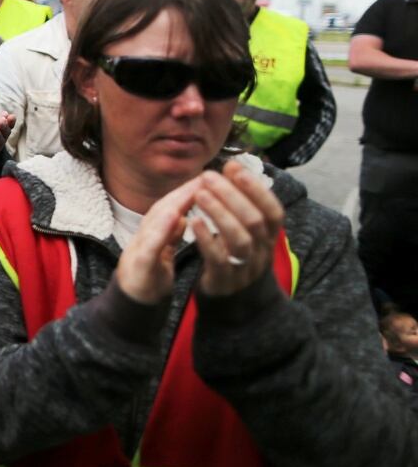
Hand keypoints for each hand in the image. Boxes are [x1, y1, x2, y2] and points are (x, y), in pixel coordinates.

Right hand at [114, 177, 200, 303]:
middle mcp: (144, 234)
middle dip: (185, 190)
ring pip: (156, 220)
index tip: (211, 177)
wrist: (132, 302)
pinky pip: (151, 243)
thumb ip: (170, 234)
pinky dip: (162, 229)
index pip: (172, 205)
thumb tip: (182, 215)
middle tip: (206, 176)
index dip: (190, 190)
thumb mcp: (162, 251)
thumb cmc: (148, 275)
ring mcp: (139, 247)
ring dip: (174, 203)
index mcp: (153, 232)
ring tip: (193, 189)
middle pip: (164, 206)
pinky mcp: (139, 263)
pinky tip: (175, 218)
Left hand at [191, 161, 283, 296]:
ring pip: (240, 239)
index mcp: (269, 237)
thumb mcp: (246, 229)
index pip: (273, 210)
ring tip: (200, 194)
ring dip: (219, 213)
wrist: (232, 299)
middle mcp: (262, 251)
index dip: (256, 188)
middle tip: (208, 176)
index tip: (233, 167)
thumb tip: (232, 166)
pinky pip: (218, 259)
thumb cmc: (235, 254)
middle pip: (255, 220)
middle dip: (232, 195)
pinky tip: (194, 221)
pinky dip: (206, 238)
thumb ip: (241, 202)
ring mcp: (244, 267)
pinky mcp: (224, 280)